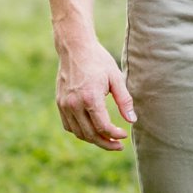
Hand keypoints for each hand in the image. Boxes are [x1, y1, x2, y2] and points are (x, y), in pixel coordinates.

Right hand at [55, 32, 135, 147]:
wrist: (75, 47)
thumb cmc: (98, 60)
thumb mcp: (115, 77)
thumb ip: (124, 100)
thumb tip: (132, 120)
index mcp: (91, 97)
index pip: (103, 127)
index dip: (114, 135)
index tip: (124, 135)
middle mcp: (75, 104)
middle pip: (90, 135)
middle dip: (105, 143)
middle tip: (118, 145)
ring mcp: (65, 105)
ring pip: (79, 133)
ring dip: (93, 140)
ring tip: (106, 139)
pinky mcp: (60, 104)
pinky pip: (69, 126)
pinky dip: (80, 132)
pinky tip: (91, 130)